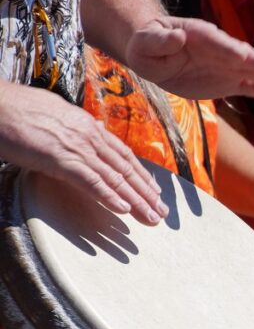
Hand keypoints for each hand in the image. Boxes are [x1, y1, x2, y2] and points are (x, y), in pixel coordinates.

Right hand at [0, 81, 167, 224]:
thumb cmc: (17, 110)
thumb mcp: (55, 115)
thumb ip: (76, 128)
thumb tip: (91, 132)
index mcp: (88, 126)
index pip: (122, 154)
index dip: (141, 175)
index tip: (154, 191)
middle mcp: (89, 136)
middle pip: (125, 169)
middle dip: (146, 193)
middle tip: (162, 213)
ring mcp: (76, 147)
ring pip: (114, 178)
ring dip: (136, 201)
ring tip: (151, 218)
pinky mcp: (59, 158)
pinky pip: (90, 181)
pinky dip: (109, 196)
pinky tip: (123, 210)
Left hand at [125, 17, 253, 103]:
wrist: (157, 56)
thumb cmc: (147, 47)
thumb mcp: (144, 43)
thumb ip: (158, 40)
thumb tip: (178, 37)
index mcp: (197, 34)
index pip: (215, 41)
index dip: (227, 49)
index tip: (241, 57)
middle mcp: (218, 49)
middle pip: (240, 54)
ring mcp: (227, 66)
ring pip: (251, 70)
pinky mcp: (230, 81)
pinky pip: (250, 87)